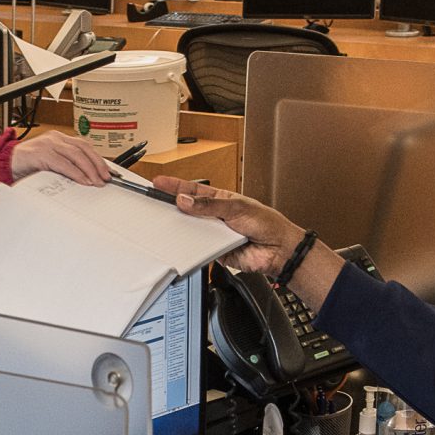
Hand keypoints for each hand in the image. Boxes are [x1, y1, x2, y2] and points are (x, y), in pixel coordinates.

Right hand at [8, 129, 112, 186]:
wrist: (3, 164)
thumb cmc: (26, 166)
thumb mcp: (50, 164)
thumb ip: (65, 166)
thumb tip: (88, 178)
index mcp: (58, 138)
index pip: (84, 146)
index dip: (98, 159)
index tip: (109, 172)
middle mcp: (54, 138)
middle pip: (83, 148)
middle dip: (98, 164)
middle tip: (106, 178)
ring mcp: (47, 144)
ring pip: (76, 154)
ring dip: (89, 169)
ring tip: (97, 181)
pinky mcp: (40, 153)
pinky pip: (63, 163)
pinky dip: (75, 173)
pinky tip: (83, 181)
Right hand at [157, 179, 308, 277]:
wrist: (278, 249)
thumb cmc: (266, 223)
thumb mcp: (236, 207)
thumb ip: (209, 205)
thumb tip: (186, 200)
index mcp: (220, 200)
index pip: (193, 190)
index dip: (175, 186)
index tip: (159, 183)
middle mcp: (215, 216)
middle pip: (188, 211)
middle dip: (172, 208)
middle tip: (156, 204)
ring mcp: (214, 234)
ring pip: (190, 231)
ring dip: (181, 228)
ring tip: (168, 223)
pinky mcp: (214, 252)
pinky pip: (198, 249)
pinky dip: (191, 247)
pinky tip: (185, 242)